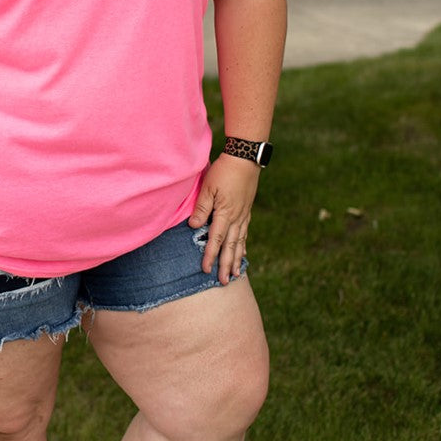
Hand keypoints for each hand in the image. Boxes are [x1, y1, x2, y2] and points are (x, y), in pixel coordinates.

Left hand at [188, 154, 260, 283]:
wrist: (245, 158)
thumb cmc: (224, 171)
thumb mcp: (208, 187)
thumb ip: (202, 207)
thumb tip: (194, 227)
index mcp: (225, 213)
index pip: (216, 239)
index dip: (211, 255)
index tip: (206, 270)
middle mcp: (237, 218)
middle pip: (230, 246)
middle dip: (226, 265)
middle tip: (224, 282)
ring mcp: (243, 215)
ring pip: (240, 242)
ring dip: (237, 258)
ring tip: (236, 274)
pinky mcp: (246, 210)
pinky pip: (245, 233)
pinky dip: (243, 245)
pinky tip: (243, 252)